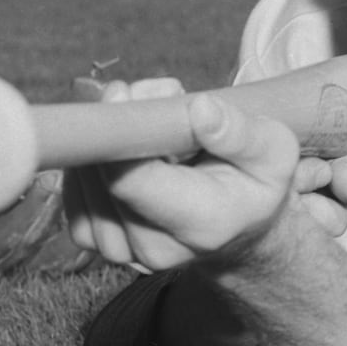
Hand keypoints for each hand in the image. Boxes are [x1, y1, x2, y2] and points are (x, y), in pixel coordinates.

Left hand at [62, 78, 301, 272]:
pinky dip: (88, 163)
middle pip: (102, 179)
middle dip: (114, 127)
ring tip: (143, 124)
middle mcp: (157, 249)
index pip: (133, 181)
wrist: (240, 228)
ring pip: (82, 185)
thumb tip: (199, 108)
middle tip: (145, 96)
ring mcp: (124, 251)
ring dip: (100, 143)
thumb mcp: (273, 151)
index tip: (124, 93)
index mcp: (202, 223)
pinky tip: (122, 150)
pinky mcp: (99, 244)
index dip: (118, 133)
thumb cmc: (255, 183)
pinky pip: (73, 197)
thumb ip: (239, 131)